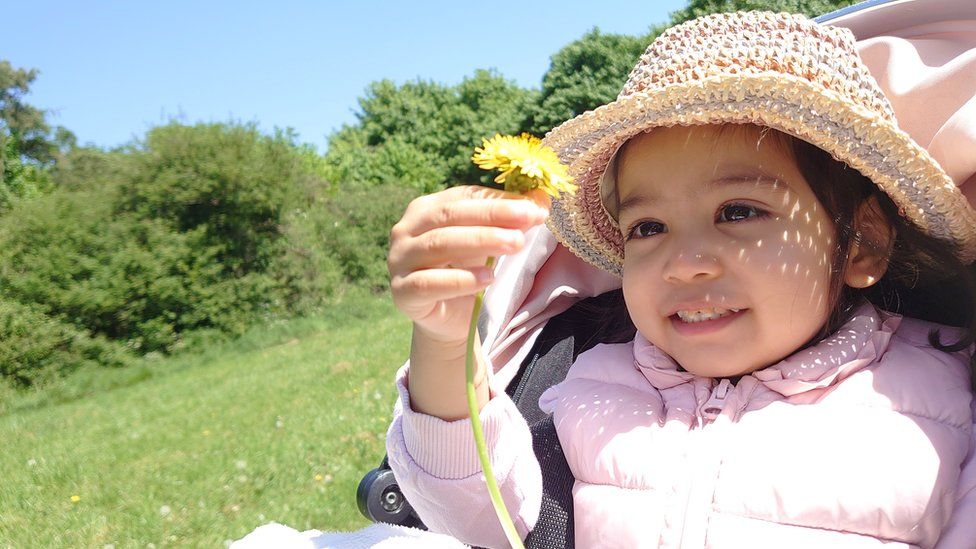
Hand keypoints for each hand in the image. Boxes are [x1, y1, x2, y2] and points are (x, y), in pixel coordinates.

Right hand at [388, 185, 549, 345]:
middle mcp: (405, 230)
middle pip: (449, 216)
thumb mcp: (490, 241)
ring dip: (480, 241)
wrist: (449, 318)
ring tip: (514, 244)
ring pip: (438, 244)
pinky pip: (428, 282)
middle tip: (528, 222)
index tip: (534, 207)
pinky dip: (460, 280)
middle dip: (492, 216)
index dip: (498, 200)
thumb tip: (541, 199)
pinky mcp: (402, 292)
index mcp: (425, 209)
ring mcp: (399, 261)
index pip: (462, 197)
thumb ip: (511, 219)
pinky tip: (488, 278)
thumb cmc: (467, 270)